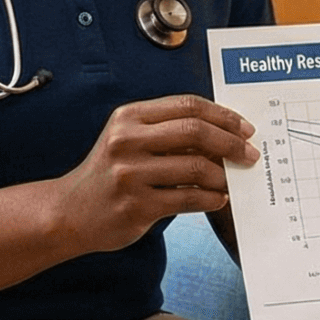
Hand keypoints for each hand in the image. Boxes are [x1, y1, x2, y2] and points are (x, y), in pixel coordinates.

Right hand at [55, 95, 255, 252]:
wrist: (70, 213)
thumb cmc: (109, 175)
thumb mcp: (129, 141)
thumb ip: (168, 133)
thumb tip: (224, 135)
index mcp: (129, 117)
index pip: (187, 105)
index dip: (223, 115)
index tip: (245, 128)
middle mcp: (126, 141)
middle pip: (195, 131)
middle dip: (231, 142)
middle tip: (249, 154)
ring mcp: (130, 174)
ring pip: (196, 167)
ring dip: (223, 175)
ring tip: (232, 181)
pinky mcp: (136, 205)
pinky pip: (188, 198)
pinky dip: (211, 198)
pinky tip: (217, 199)